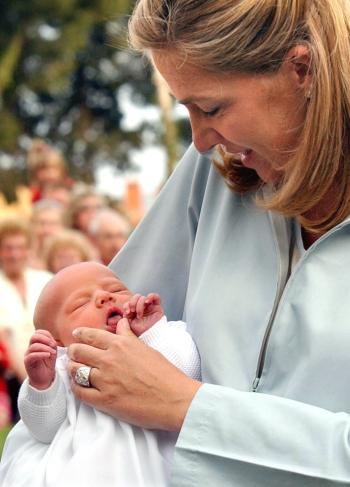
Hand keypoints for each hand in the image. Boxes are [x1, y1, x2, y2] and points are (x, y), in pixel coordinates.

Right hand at [24, 330, 56, 389]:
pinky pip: (32, 355)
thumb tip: (52, 340)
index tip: (54, 342)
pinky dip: (41, 354)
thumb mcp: (52, 351)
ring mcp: (28, 354)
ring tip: (53, 353)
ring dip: (45, 348)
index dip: (47, 335)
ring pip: (34, 346)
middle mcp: (30, 347)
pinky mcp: (27, 362)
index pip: (38, 332)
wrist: (45, 378)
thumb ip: (52, 344)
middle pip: (34, 336)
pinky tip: (48, 356)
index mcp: (36, 343)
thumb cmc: (48, 364)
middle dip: (45, 339)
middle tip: (53, 345)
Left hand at [68, 320, 201, 430]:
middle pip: (78, 351)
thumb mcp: (145, 348)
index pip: (90, 335)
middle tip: (74, 354)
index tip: (76, 335)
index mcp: (120, 344)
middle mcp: (109, 359)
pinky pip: (79, 391)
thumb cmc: (164, 373)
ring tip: (74, 370)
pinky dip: (75, 387)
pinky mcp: (104, 400)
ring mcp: (105, 380)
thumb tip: (121, 323)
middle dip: (73, 351)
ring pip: (75, 370)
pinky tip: (79, 385)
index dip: (80, 334)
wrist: (174, 398)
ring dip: (72, 369)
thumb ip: (128, 336)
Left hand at [123, 293, 163, 335]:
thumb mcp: (128, 323)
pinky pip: (155, 296)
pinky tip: (147, 302)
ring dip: (139, 304)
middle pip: (136, 297)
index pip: (129, 302)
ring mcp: (149, 306)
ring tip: (139, 313)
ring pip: (143, 297)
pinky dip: (150, 297)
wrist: (148, 336)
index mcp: (134, 310)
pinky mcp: (157, 306)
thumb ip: (124, 317)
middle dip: (132, 303)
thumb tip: (124, 313)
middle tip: (132, 311)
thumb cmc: (139, 331)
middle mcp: (142, 307)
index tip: (127, 313)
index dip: (127, 305)